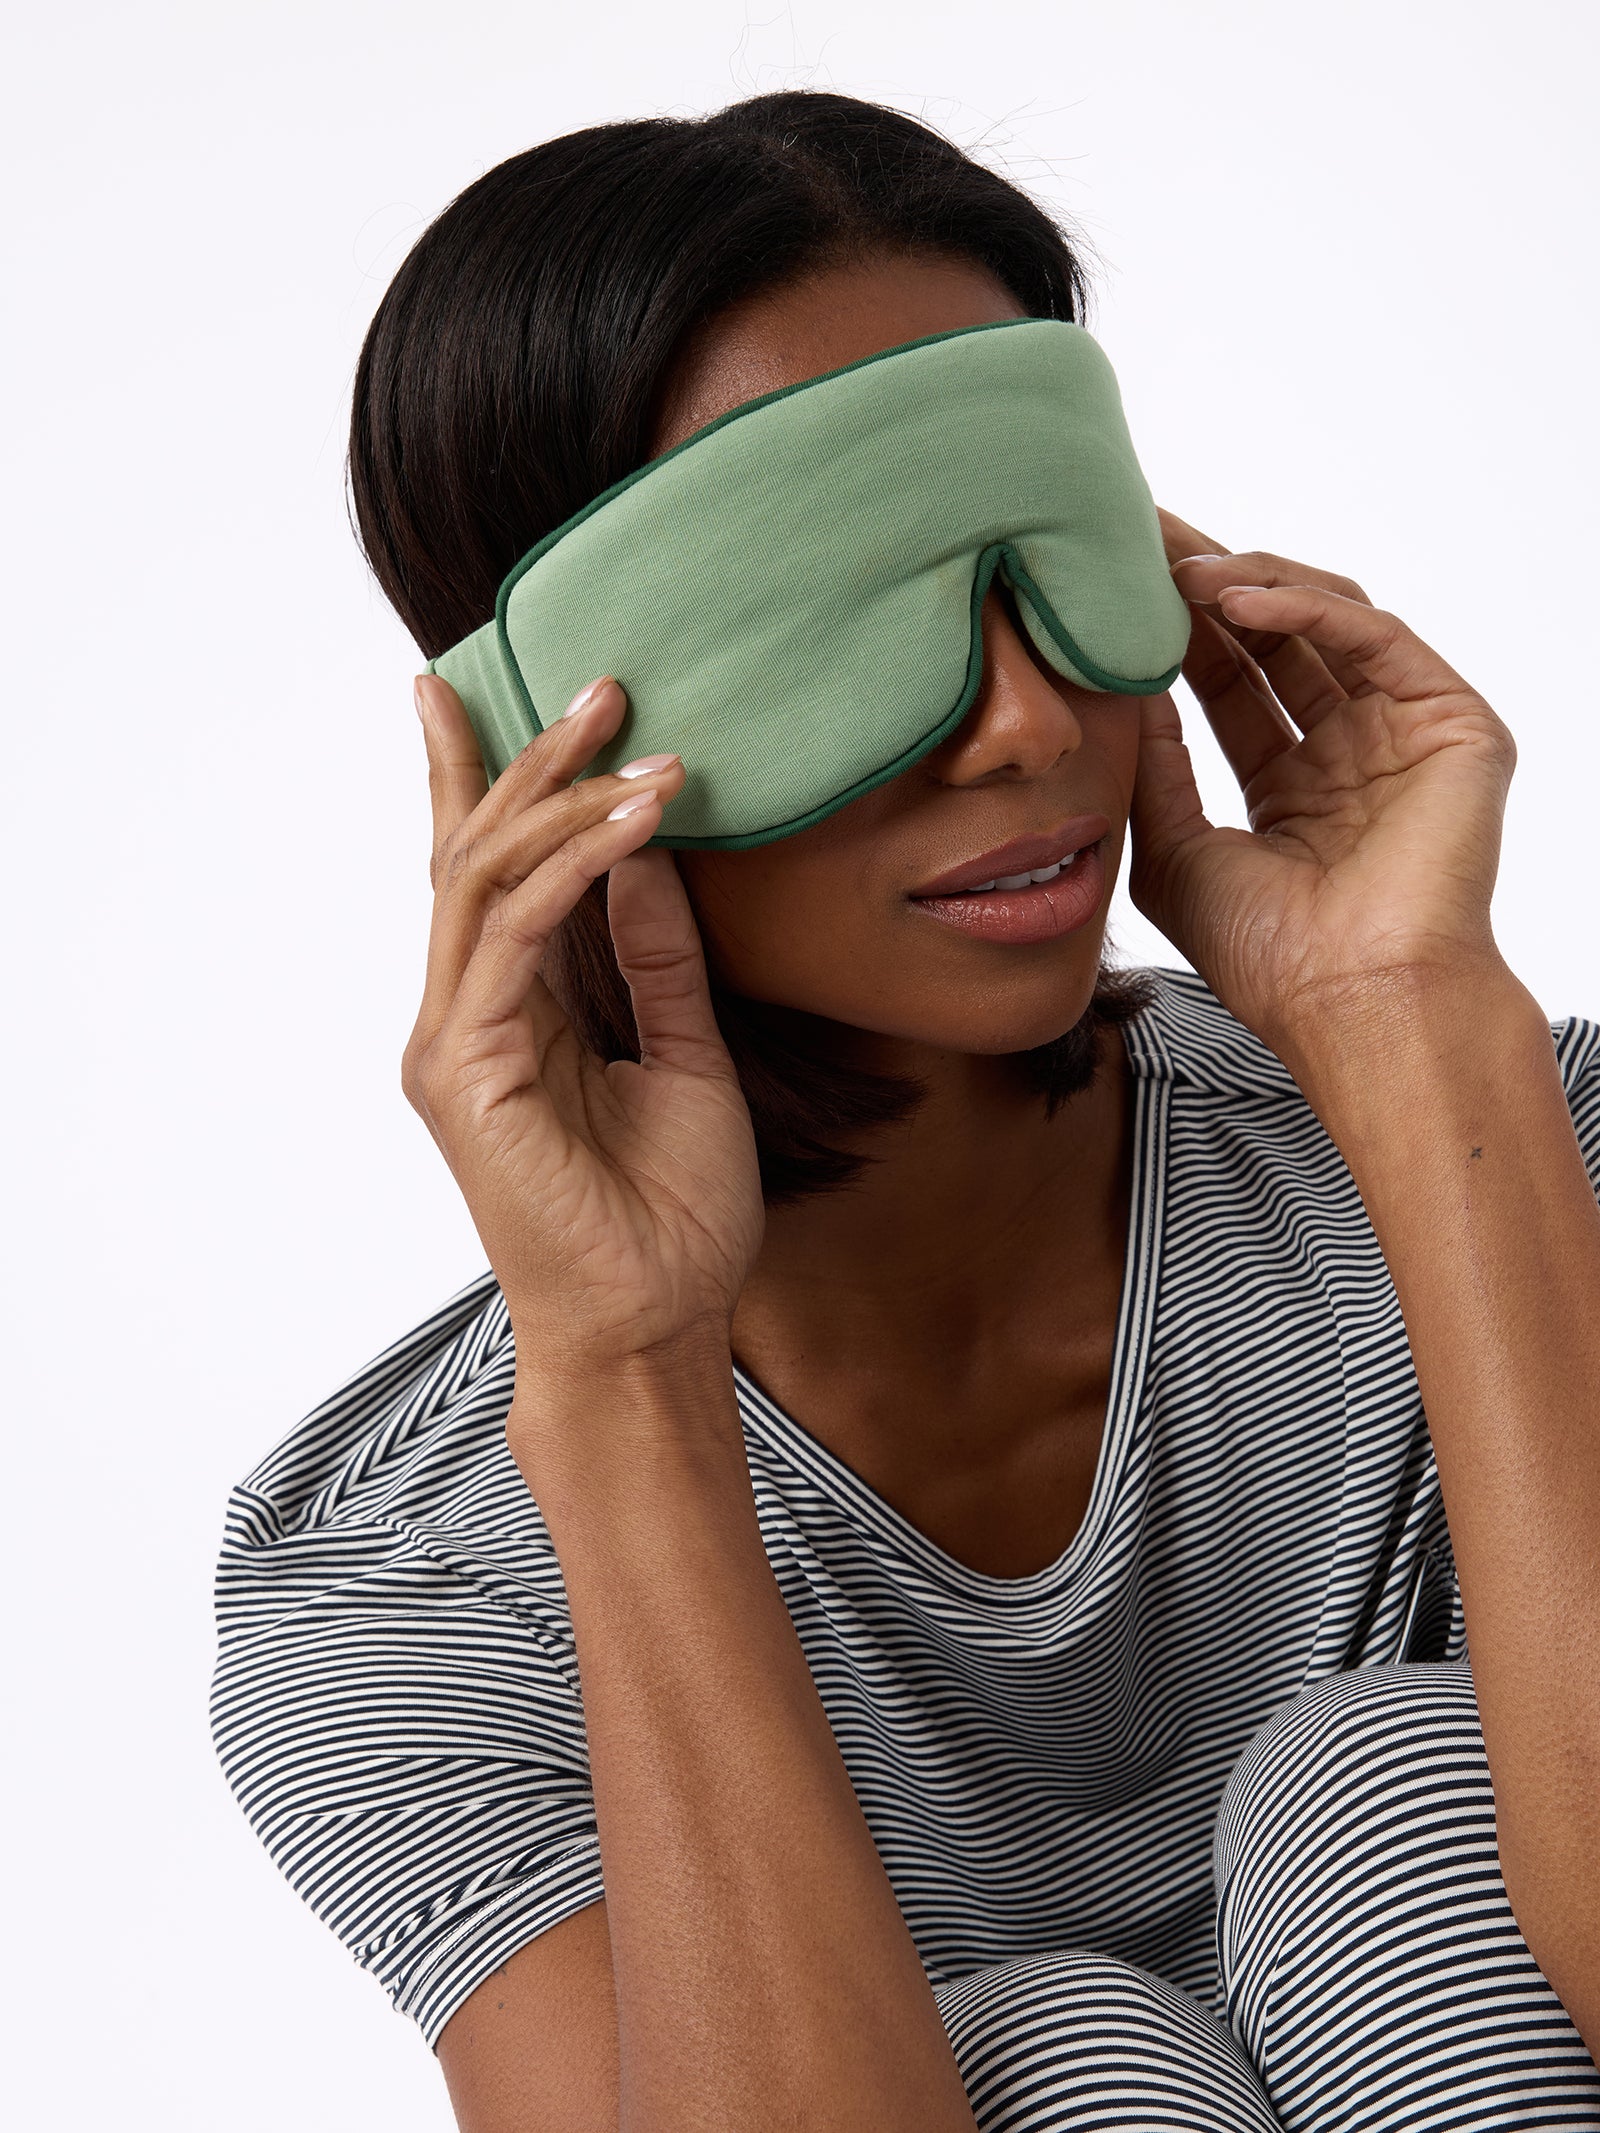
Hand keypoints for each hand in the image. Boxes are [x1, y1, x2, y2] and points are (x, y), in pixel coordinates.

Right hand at [406, 672, 764, 1393]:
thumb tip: (650, 852)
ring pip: (482, 880)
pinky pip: (515, 937)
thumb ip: (657, 957)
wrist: (658, 1324)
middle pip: (471, 856)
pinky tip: (635, 825)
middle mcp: (463, 1019)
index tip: (475, 688)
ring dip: (559, 798)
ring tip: (633, 737)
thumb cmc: (669, 1213)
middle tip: (598, 682)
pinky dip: (574, 870)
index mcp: (504, 1016)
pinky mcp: (467, 1071)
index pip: (483, 875)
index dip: (475, 778)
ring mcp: (454, 1044)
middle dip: (528, 760)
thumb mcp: (685, 1054)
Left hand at [1126, 507, 1520, 1067]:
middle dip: (1207, 582)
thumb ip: (1154, 766)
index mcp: (1295, 787)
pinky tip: (1235, 600)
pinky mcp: (1453, 724)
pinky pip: (1373, 637)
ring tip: (1177, 569)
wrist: (1352, 1003)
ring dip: (1249, 584)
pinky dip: (1304, 607)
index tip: (1115, 578)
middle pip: (1274, 638)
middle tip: (1142, 533)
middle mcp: (1352, 751)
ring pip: (1326, 621)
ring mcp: (1405, 735)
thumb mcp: (1174, 850)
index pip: (1228, 680)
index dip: (1174, 627)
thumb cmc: (1267, 955)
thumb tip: (1121, 685)